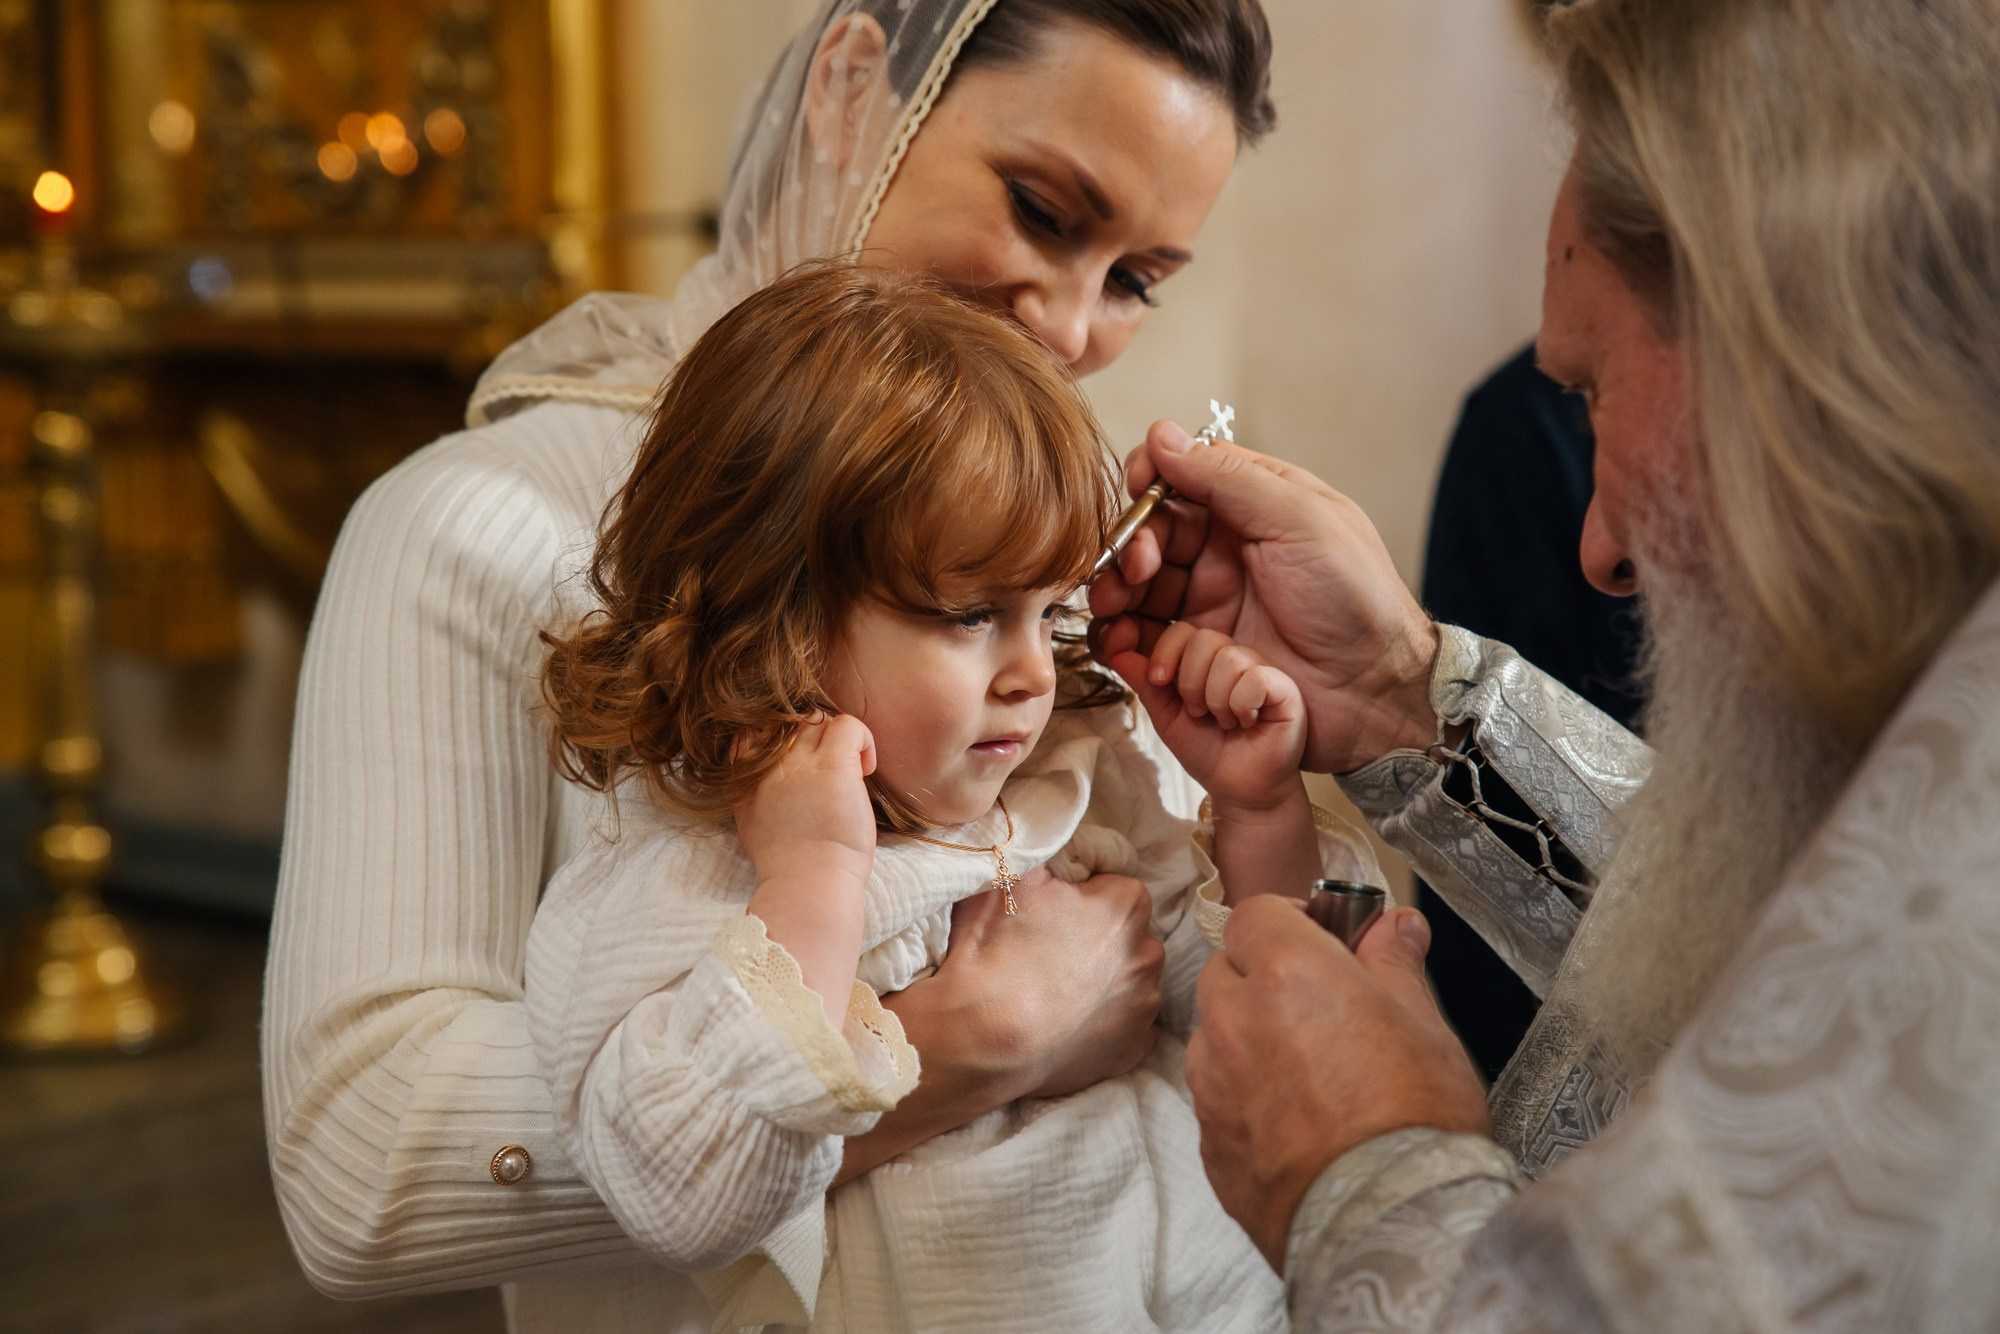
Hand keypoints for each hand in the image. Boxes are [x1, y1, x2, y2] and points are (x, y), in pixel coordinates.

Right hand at [737, 715, 877, 1021]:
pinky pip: (849, 725)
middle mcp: (768, 765)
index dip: (781, 738)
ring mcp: (799, 763)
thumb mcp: (756, 826)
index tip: (801, 762)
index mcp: (746, 782)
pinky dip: (863, 739)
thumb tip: (781, 782)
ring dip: (838, 740)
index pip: (753, 731)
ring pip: (819, 720)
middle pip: (791, 723)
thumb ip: (760, 796)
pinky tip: (865, 769)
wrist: (809, 887)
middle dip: (813, 737)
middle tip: (832, 769)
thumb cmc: (792, 869)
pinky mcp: (832, 767)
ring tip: (851, 773)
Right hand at [942, 868, 1165, 1098]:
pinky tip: (1067, 1025)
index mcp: (1128, 903)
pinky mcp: (1134, 1051)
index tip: (1047, 913)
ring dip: (1102, 982)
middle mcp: (1149, 952)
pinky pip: (1126, 1027)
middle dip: (1096, 939)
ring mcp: (1144, 1006)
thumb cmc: (994, 948)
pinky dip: (1103, 1024)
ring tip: (1054, 993)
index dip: (1078, 897)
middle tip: (1047, 953)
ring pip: (1127, 981)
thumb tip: (1066, 841)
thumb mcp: (1014, 871)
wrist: (979, 1038)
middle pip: (1124, 935)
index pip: (1112, 886)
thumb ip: (1052, 846)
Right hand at [1089, 421, 1439, 773]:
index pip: (1185, 475)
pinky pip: (1145, 637)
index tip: (1137, 491)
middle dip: (1130, 543)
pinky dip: (1121, 636)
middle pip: (1152, 531)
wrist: (1374, 691)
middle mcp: (1226, 549)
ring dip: (1116, 589)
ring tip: (1113, 606)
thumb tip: (1162, 435)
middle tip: (1135, 567)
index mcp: (1255, 505)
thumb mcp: (1299, 520)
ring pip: (1139, 584)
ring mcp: (1210, 601)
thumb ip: (1227, 477)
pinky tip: (1119, 639)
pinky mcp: (1199, 652)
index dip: (1151, 478)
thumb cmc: (1355, 599)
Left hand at [1104, 621, 1305, 814]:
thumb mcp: (1166, 716)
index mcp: (1205, 660)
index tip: (1159, 681)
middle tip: (1199, 712)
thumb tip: (1116, 651)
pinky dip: (1241, 706)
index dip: (1165, 651)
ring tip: (1224, 721)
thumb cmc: (1207, 751)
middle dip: (1189, 683)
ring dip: (1216, 700)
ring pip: (1229, 658)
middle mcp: (1235, 657)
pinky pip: (1255, 677)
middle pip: (1203, 639)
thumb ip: (1146, 683)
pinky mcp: (1285, 688)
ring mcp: (1262, 669)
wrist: (1239, 789)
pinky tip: (1247, 721)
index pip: (1182, 629)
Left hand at [1185, 897, 1488, 1269]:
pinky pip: (1215, 1097)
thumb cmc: (1415, 1117)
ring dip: (1246, 1037)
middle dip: (1262, 977)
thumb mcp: (1424, 1022)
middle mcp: (1234, 1019)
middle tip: (1318, 1008)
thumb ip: (1395, 963)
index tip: (1320, 941)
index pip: (1255, 914)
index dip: (1288, 922)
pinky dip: (1243, 1096)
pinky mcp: (1209, 1142)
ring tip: (1307, 1072)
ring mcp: (1213, 1083)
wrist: (1388, 1225)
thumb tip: (1395, 925)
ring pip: (1213, 1035)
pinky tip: (1294, 1122)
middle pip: (1226, 971)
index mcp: (1286, 971)